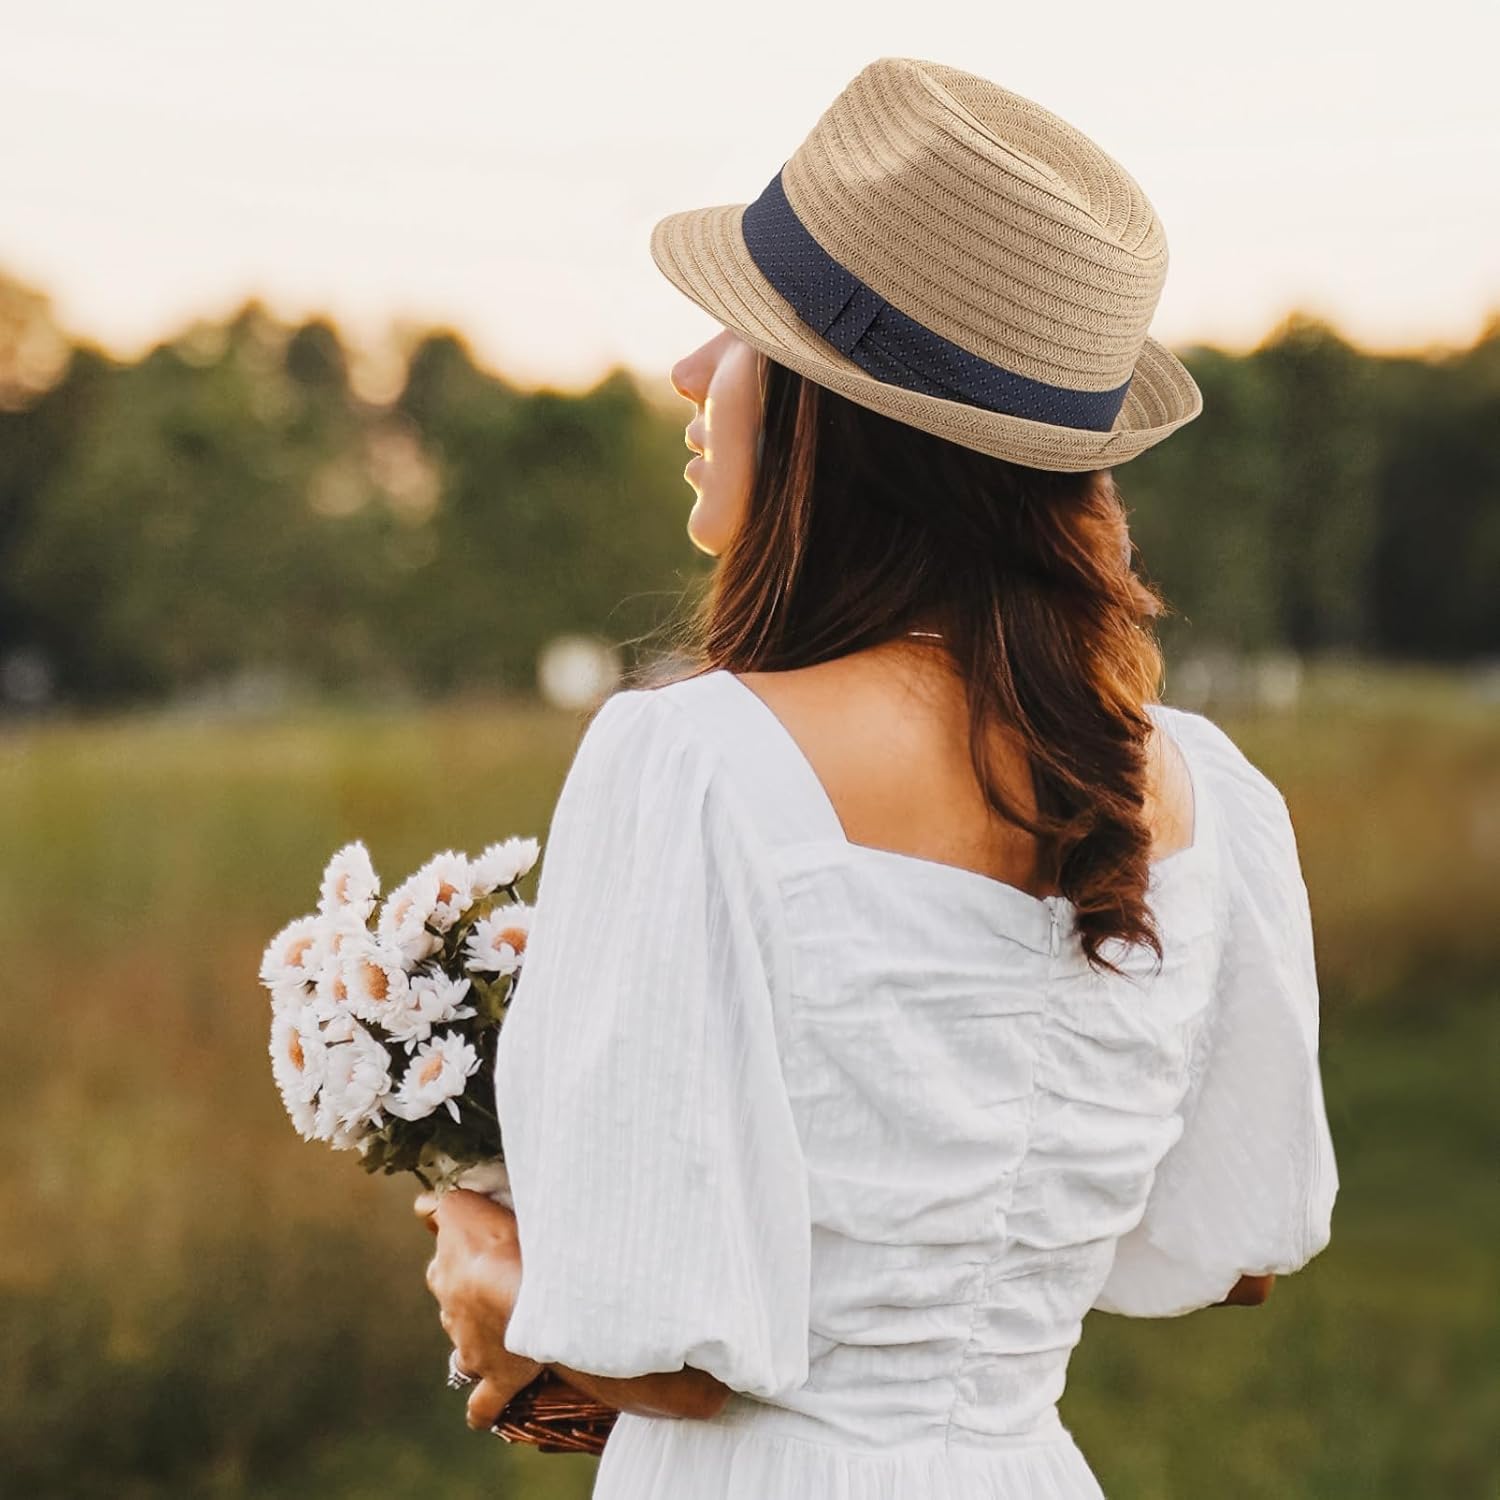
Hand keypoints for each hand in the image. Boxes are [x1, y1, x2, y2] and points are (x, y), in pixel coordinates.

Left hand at [415, 1187, 545, 1429]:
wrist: (528, 1291)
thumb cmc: (506, 1239)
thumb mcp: (468, 1205)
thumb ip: (444, 1206)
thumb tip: (421, 1206)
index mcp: (445, 1268)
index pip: (445, 1251)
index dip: (464, 1243)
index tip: (484, 1237)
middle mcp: (450, 1308)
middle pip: (454, 1295)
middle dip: (472, 1289)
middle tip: (506, 1274)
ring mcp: (470, 1346)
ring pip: (466, 1343)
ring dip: (482, 1334)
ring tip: (512, 1325)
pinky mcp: (496, 1376)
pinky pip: (483, 1402)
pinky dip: (482, 1407)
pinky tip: (483, 1413)